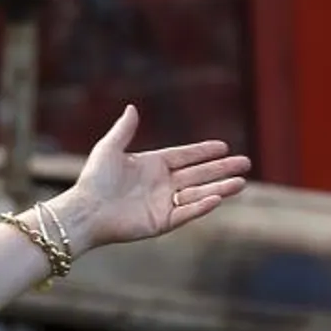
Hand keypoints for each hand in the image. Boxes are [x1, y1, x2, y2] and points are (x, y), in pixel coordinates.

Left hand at [51, 104, 251, 250]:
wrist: (85, 211)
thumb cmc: (94, 180)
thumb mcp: (109, 148)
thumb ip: (124, 130)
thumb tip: (132, 107)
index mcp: (151, 165)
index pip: (185, 157)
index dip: (204, 152)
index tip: (223, 147)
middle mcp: (161, 185)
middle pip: (198, 175)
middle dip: (222, 169)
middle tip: (245, 163)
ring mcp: (163, 204)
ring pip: (198, 194)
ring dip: (220, 188)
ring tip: (241, 182)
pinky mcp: (161, 223)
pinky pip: (186, 213)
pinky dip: (202, 205)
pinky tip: (218, 197)